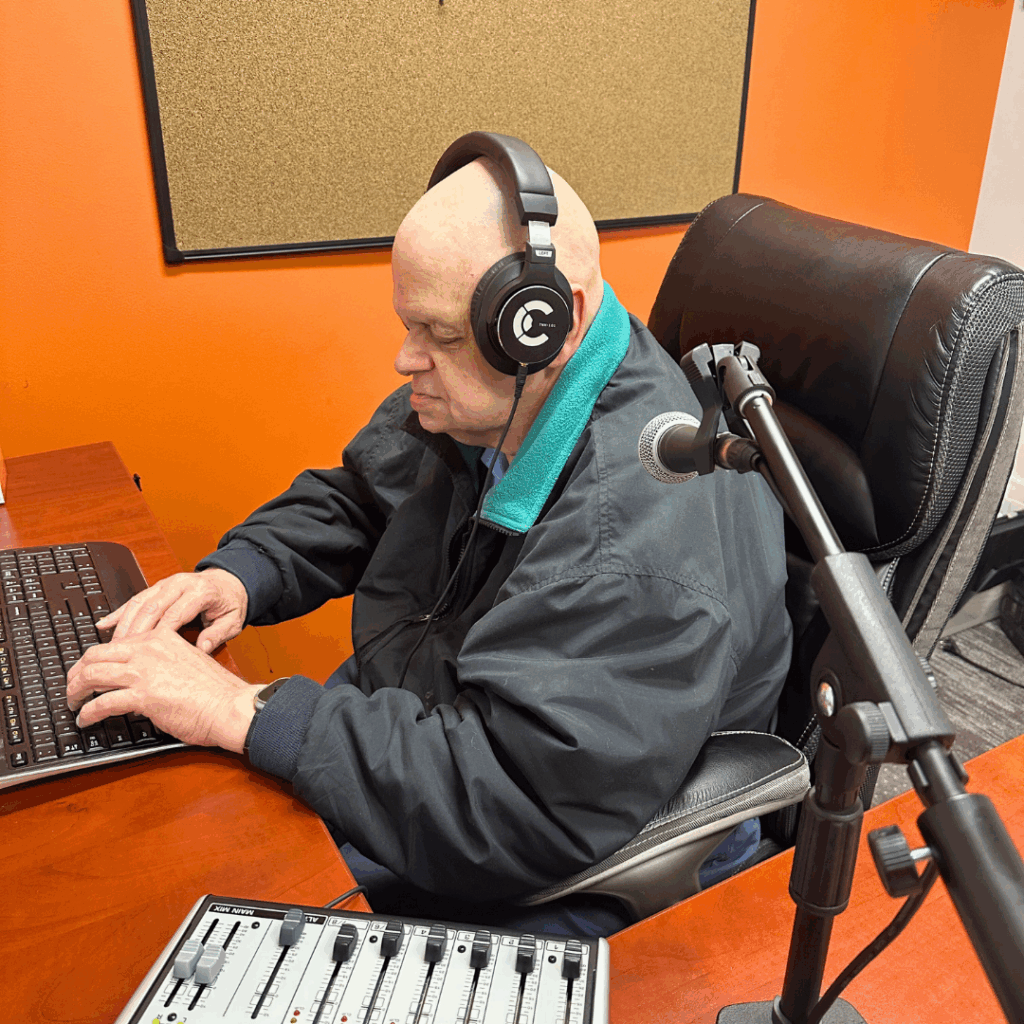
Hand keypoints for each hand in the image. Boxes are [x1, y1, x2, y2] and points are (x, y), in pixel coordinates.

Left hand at [66, 629, 260, 752]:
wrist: (229, 705)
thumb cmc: (214, 691)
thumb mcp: (185, 662)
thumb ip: (159, 665)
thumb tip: (138, 681)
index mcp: (160, 638)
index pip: (115, 643)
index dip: (94, 658)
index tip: (88, 670)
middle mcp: (149, 650)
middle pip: (95, 655)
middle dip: (76, 672)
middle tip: (72, 686)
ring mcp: (144, 671)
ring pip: (92, 675)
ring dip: (76, 691)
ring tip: (73, 702)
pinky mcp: (143, 695)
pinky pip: (102, 703)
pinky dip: (88, 713)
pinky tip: (86, 719)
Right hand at [98, 568, 248, 652]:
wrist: (229, 582)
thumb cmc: (229, 604)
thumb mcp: (233, 620)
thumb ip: (218, 634)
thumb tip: (202, 648)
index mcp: (200, 591)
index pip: (175, 613)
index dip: (159, 633)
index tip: (146, 653)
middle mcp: (180, 584)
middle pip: (151, 608)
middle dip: (135, 632)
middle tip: (120, 655)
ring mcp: (166, 584)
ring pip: (139, 603)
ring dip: (123, 625)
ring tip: (111, 648)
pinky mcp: (157, 587)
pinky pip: (134, 599)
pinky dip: (119, 612)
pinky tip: (104, 624)